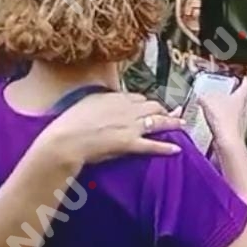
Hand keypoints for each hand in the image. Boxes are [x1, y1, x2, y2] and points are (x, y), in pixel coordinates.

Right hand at [38, 93, 184, 163]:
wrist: (64, 141)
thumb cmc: (68, 124)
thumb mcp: (84, 103)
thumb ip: (99, 100)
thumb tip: (103, 98)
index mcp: (115, 97)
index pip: (138, 98)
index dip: (146, 103)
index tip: (151, 106)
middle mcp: (126, 109)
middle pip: (153, 106)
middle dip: (164, 110)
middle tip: (172, 113)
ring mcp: (130, 126)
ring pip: (158, 122)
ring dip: (173, 123)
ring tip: (182, 124)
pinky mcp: (130, 143)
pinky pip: (153, 145)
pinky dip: (166, 148)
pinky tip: (177, 149)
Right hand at [199, 77, 246, 154]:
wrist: (227, 142)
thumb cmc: (224, 119)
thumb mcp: (209, 100)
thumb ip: (204, 95)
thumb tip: (201, 95)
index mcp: (242, 96)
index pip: (246, 85)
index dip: (244, 80)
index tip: (243, 77)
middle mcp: (244, 108)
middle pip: (244, 97)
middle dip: (237, 93)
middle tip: (230, 90)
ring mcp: (241, 121)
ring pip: (238, 111)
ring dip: (231, 108)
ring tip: (220, 106)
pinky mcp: (235, 132)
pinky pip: (231, 123)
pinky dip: (225, 120)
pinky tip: (216, 121)